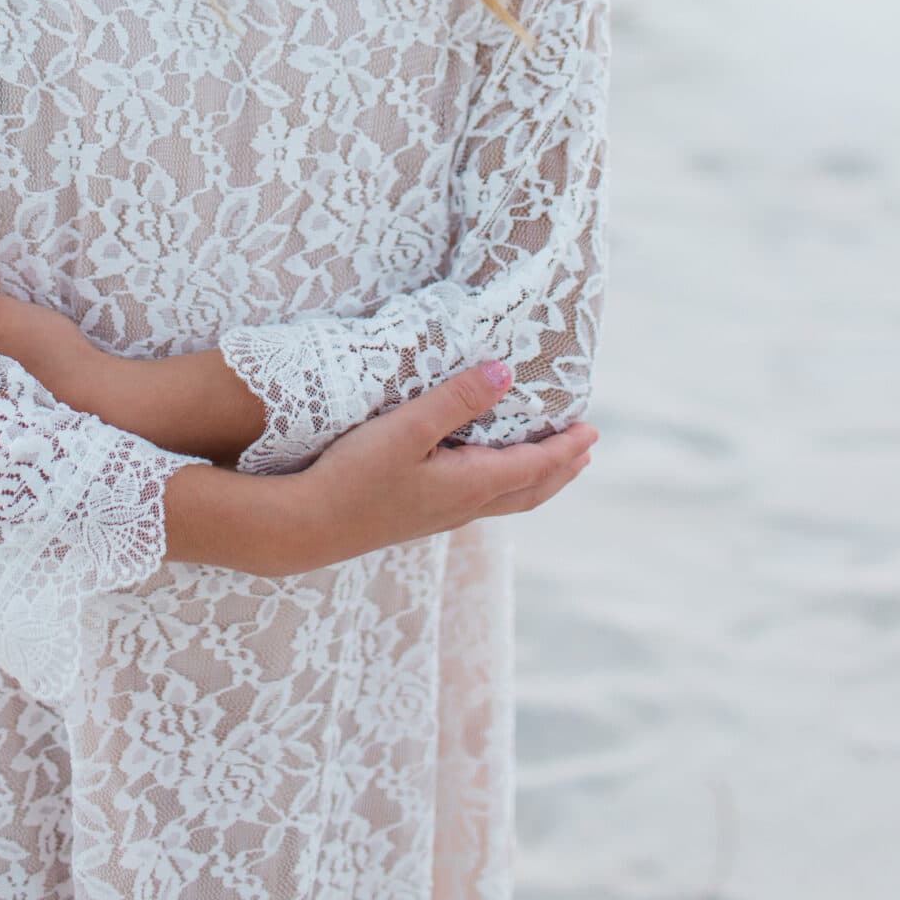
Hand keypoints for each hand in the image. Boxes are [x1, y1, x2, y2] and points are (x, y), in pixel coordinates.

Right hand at [275, 362, 596, 574]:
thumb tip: (504, 373)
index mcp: (470, 485)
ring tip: (549, 462)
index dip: (566, 449)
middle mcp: (464, 507)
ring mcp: (441, 516)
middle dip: (561, 469)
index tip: (592, 430)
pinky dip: (504, 483)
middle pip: (530, 491)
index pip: (535, 466)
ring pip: (506, 499)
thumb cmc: (355, 475)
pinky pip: (481, 500)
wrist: (307, 526)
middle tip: (585, 448)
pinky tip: (486, 475)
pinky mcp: (419, 516)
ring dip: (535, 479)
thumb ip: (456, 400)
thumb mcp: (407, 428)